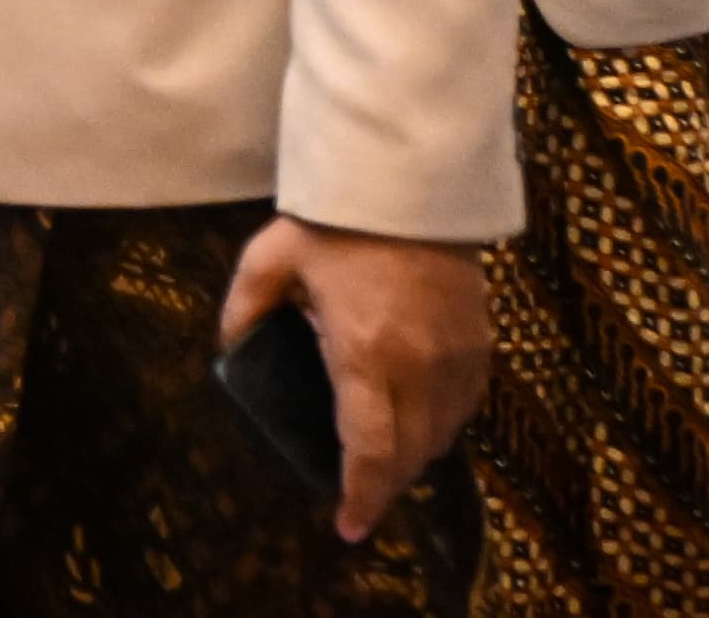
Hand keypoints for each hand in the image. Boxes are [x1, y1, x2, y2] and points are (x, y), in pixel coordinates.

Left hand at [217, 219, 492, 544]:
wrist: (411, 180)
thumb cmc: (335, 221)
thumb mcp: (271, 258)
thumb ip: (244, 309)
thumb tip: (228, 349)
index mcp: (364, 351)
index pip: (368, 449)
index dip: (361, 497)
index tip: (350, 527)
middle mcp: (418, 366)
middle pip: (411, 455)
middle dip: (385, 486)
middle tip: (361, 497)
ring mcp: (456, 357)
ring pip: (443, 436)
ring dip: (415, 457)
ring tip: (385, 460)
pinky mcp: (481, 342)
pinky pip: (467, 406)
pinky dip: (443, 425)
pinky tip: (419, 419)